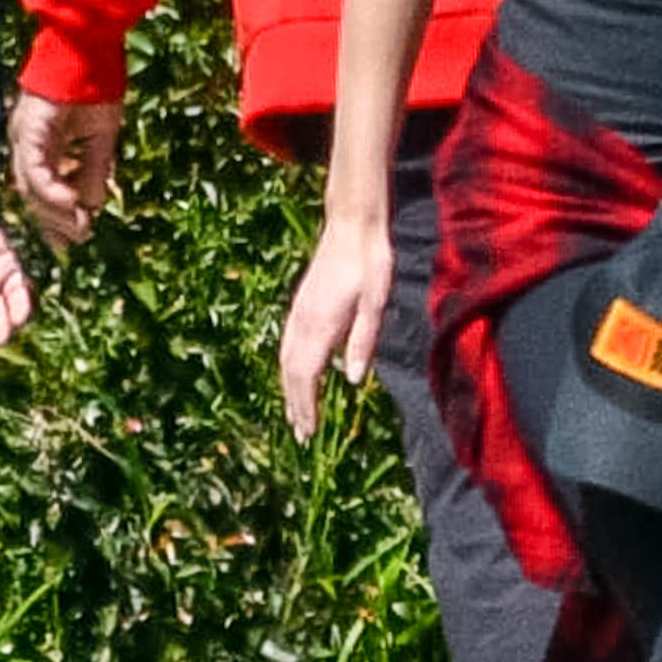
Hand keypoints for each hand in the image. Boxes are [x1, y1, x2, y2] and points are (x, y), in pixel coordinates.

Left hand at [9, 92, 121, 248]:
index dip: (57, 216)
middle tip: (73, 243)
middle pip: (31, 194)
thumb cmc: (97, 84)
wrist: (90, 47)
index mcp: (42, 143)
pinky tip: (72, 205)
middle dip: (52, 222)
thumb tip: (92, 208)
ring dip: (53, 213)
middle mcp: (26, 143)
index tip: (75, 239)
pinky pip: (36, 171)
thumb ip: (96, 172)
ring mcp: (24, 137)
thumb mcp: (102, 138)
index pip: (43, 188)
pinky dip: (52, 192)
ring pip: (29, 188)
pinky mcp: (28, 131)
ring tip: (78, 229)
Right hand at [281, 217, 394, 440]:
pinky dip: (288, 369)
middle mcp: (302, 322)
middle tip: (301, 434)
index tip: (308, 432)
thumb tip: (352, 379)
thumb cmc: (370, 263)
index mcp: (321, 326)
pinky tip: (295, 376)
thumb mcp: (376, 302)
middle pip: (291, 373)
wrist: (351, 226)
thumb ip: (363, 340)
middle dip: (295, 405)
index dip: (306, 406)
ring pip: (284, 360)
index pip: (306, 377)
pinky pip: (286, 345)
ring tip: (296, 414)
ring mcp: (297, 313)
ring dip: (289, 390)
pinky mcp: (300, 305)